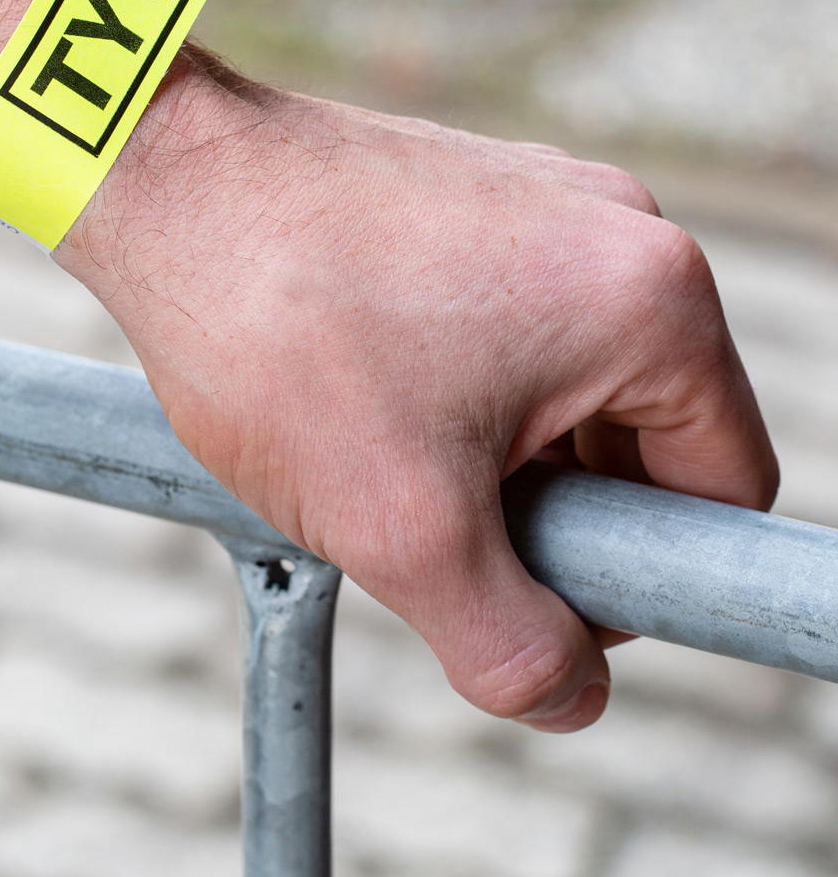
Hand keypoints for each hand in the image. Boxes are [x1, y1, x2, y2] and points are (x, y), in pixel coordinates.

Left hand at [0, 0, 775, 732]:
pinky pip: (503, 323)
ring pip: (562, 384)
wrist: (159, 182)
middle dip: (551, 506)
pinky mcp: (470, 192)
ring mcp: (538, 200)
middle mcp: (616, 229)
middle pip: (641, 434)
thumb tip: (569, 693)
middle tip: (431, 523)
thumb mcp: (405, 524)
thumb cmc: (278, 330)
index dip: (637, 570)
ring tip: (378, 455)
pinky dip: (453, 386)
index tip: (531, 590)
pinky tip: (358, 398)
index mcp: (650, 302)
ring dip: (492, 450)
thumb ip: (510, 641)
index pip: (718, 488)